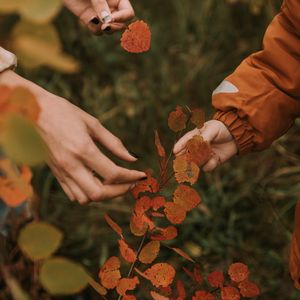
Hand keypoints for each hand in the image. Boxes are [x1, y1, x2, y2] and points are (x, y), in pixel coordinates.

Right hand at [0, 71, 145, 203]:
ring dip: (104, 195)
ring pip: (86, 198)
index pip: (113, 174)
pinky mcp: (56, 174)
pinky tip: (97, 182)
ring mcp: (61, 172)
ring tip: (115, 184)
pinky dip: (89, 194)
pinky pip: (74, 194)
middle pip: (99, 193)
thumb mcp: (92, 123)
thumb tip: (132, 159)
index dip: (131, 177)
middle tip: (130, 183)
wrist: (31, 111)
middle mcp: (71, 165)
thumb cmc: (63, 112)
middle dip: (120, 191)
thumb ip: (113, 143)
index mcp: (83, 149)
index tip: (141, 175)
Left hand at [64, 0, 133, 34]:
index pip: (128, 13)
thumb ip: (100, 3)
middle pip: (121, 25)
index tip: (111, 19)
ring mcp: (101, 15)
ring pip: (109, 30)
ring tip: (97, 22)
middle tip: (105, 27)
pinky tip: (90, 21)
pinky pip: (97, 31)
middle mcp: (111, 8)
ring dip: (105, 30)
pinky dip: (94, 29)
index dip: (122, 18)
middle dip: (114, 27)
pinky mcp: (90, 20)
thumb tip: (107, 21)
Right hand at [173, 120, 237, 171]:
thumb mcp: (212, 129)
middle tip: (186, 161)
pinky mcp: (212, 162)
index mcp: (194, 136)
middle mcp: (197, 147)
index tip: (175, 152)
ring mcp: (204, 155)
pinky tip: (216, 158)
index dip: (179, 147)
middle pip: (186, 156)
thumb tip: (196, 147)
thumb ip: (203, 138)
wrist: (237, 135)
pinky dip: (211, 164)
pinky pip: (207, 168)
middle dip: (186, 159)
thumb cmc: (222, 128)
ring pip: (196, 163)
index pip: (184, 142)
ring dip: (201, 160)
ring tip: (210, 154)